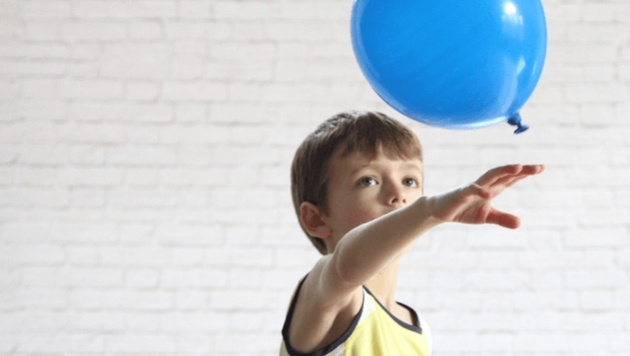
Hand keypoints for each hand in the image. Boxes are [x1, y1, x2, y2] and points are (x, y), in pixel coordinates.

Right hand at [427, 164, 544, 228]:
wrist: (440, 211)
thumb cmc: (464, 210)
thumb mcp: (486, 217)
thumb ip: (503, 218)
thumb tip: (520, 223)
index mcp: (493, 188)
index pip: (512, 178)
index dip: (525, 173)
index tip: (541, 167)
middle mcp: (485, 185)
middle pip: (505, 173)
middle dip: (520, 170)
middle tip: (538, 167)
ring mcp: (473, 188)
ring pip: (491, 176)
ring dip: (504, 171)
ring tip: (518, 168)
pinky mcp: (461, 194)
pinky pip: (471, 190)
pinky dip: (479, 191)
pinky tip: (488, 193)